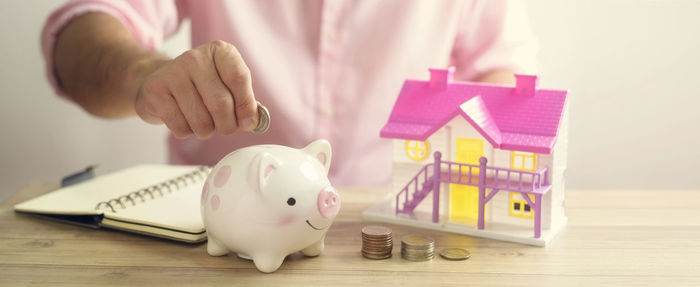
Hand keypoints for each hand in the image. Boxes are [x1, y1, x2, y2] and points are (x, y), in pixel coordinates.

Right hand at [134, 40, 256, 138]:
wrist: (160, 79)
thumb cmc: (201, 86)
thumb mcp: (227, 85)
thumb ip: (244, 101)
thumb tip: (253, 122)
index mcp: (219, 51)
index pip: (239, 77)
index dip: (246, 105)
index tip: (248, 121)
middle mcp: (195, 57)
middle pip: (221, 103)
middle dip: (227, 126)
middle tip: (225, 127)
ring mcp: (172, 73)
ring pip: (201, 121)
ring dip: (206, 131)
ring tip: (202, 122)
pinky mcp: (155, 91)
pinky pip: (181, 127)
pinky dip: (186, 132)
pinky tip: (183, 119)